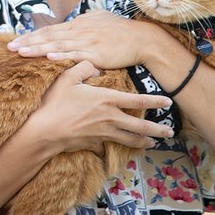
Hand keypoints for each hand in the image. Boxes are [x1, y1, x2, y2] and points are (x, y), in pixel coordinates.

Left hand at [7, 10, 162, 69]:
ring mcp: (88, 42)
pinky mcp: (97, 54)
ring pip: (58, 45)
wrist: (143, 39)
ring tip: (22, 52)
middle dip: (28, 42)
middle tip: (9, 48)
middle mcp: (80, 31)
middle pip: (49, 36)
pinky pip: (76, 55)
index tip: (16, 41)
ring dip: (38, 49)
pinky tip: (50, 58)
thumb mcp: (100, 21)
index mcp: (78, 24)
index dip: (32, 36)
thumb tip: (72, 22)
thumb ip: (84, 23)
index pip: (50, 30)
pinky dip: (62, 56)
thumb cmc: (122, 32)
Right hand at [23, 60, 173, 154]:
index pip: (138, 101)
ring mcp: (103, 133)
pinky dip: (115, 147)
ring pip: (129, 139)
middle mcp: (110, 118)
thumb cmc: (56, 102)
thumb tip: (96, 67)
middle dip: (157, 130)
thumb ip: (84, 68)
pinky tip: (117, 148)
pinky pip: (108, 146)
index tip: (168, 102)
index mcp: (107, 100)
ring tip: (152, 143)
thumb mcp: (68, 77)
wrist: (45, 131)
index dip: (155, 101)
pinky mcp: (94, 144)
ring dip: (143, 142)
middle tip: (169, 132)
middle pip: (141, 126)